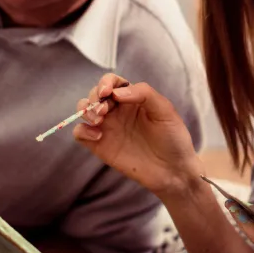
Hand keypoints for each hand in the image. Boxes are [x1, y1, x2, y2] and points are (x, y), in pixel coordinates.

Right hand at [72, 75, 201, 198]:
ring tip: (99, 121)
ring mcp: (107, 127)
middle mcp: (117, 110)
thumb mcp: (165, 111)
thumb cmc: (173, 138)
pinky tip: (97, 137)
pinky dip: (82, 131)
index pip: (112, 81)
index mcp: (132, 98)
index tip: (107, 93)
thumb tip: (116, 93)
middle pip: (94, 94)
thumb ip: (144, 94)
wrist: (173, 170)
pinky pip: (80, 133)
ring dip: (85, 110)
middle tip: (104, 111)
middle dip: (94, 98)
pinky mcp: (100, 145)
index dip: (106, 82)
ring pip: (83, 110)